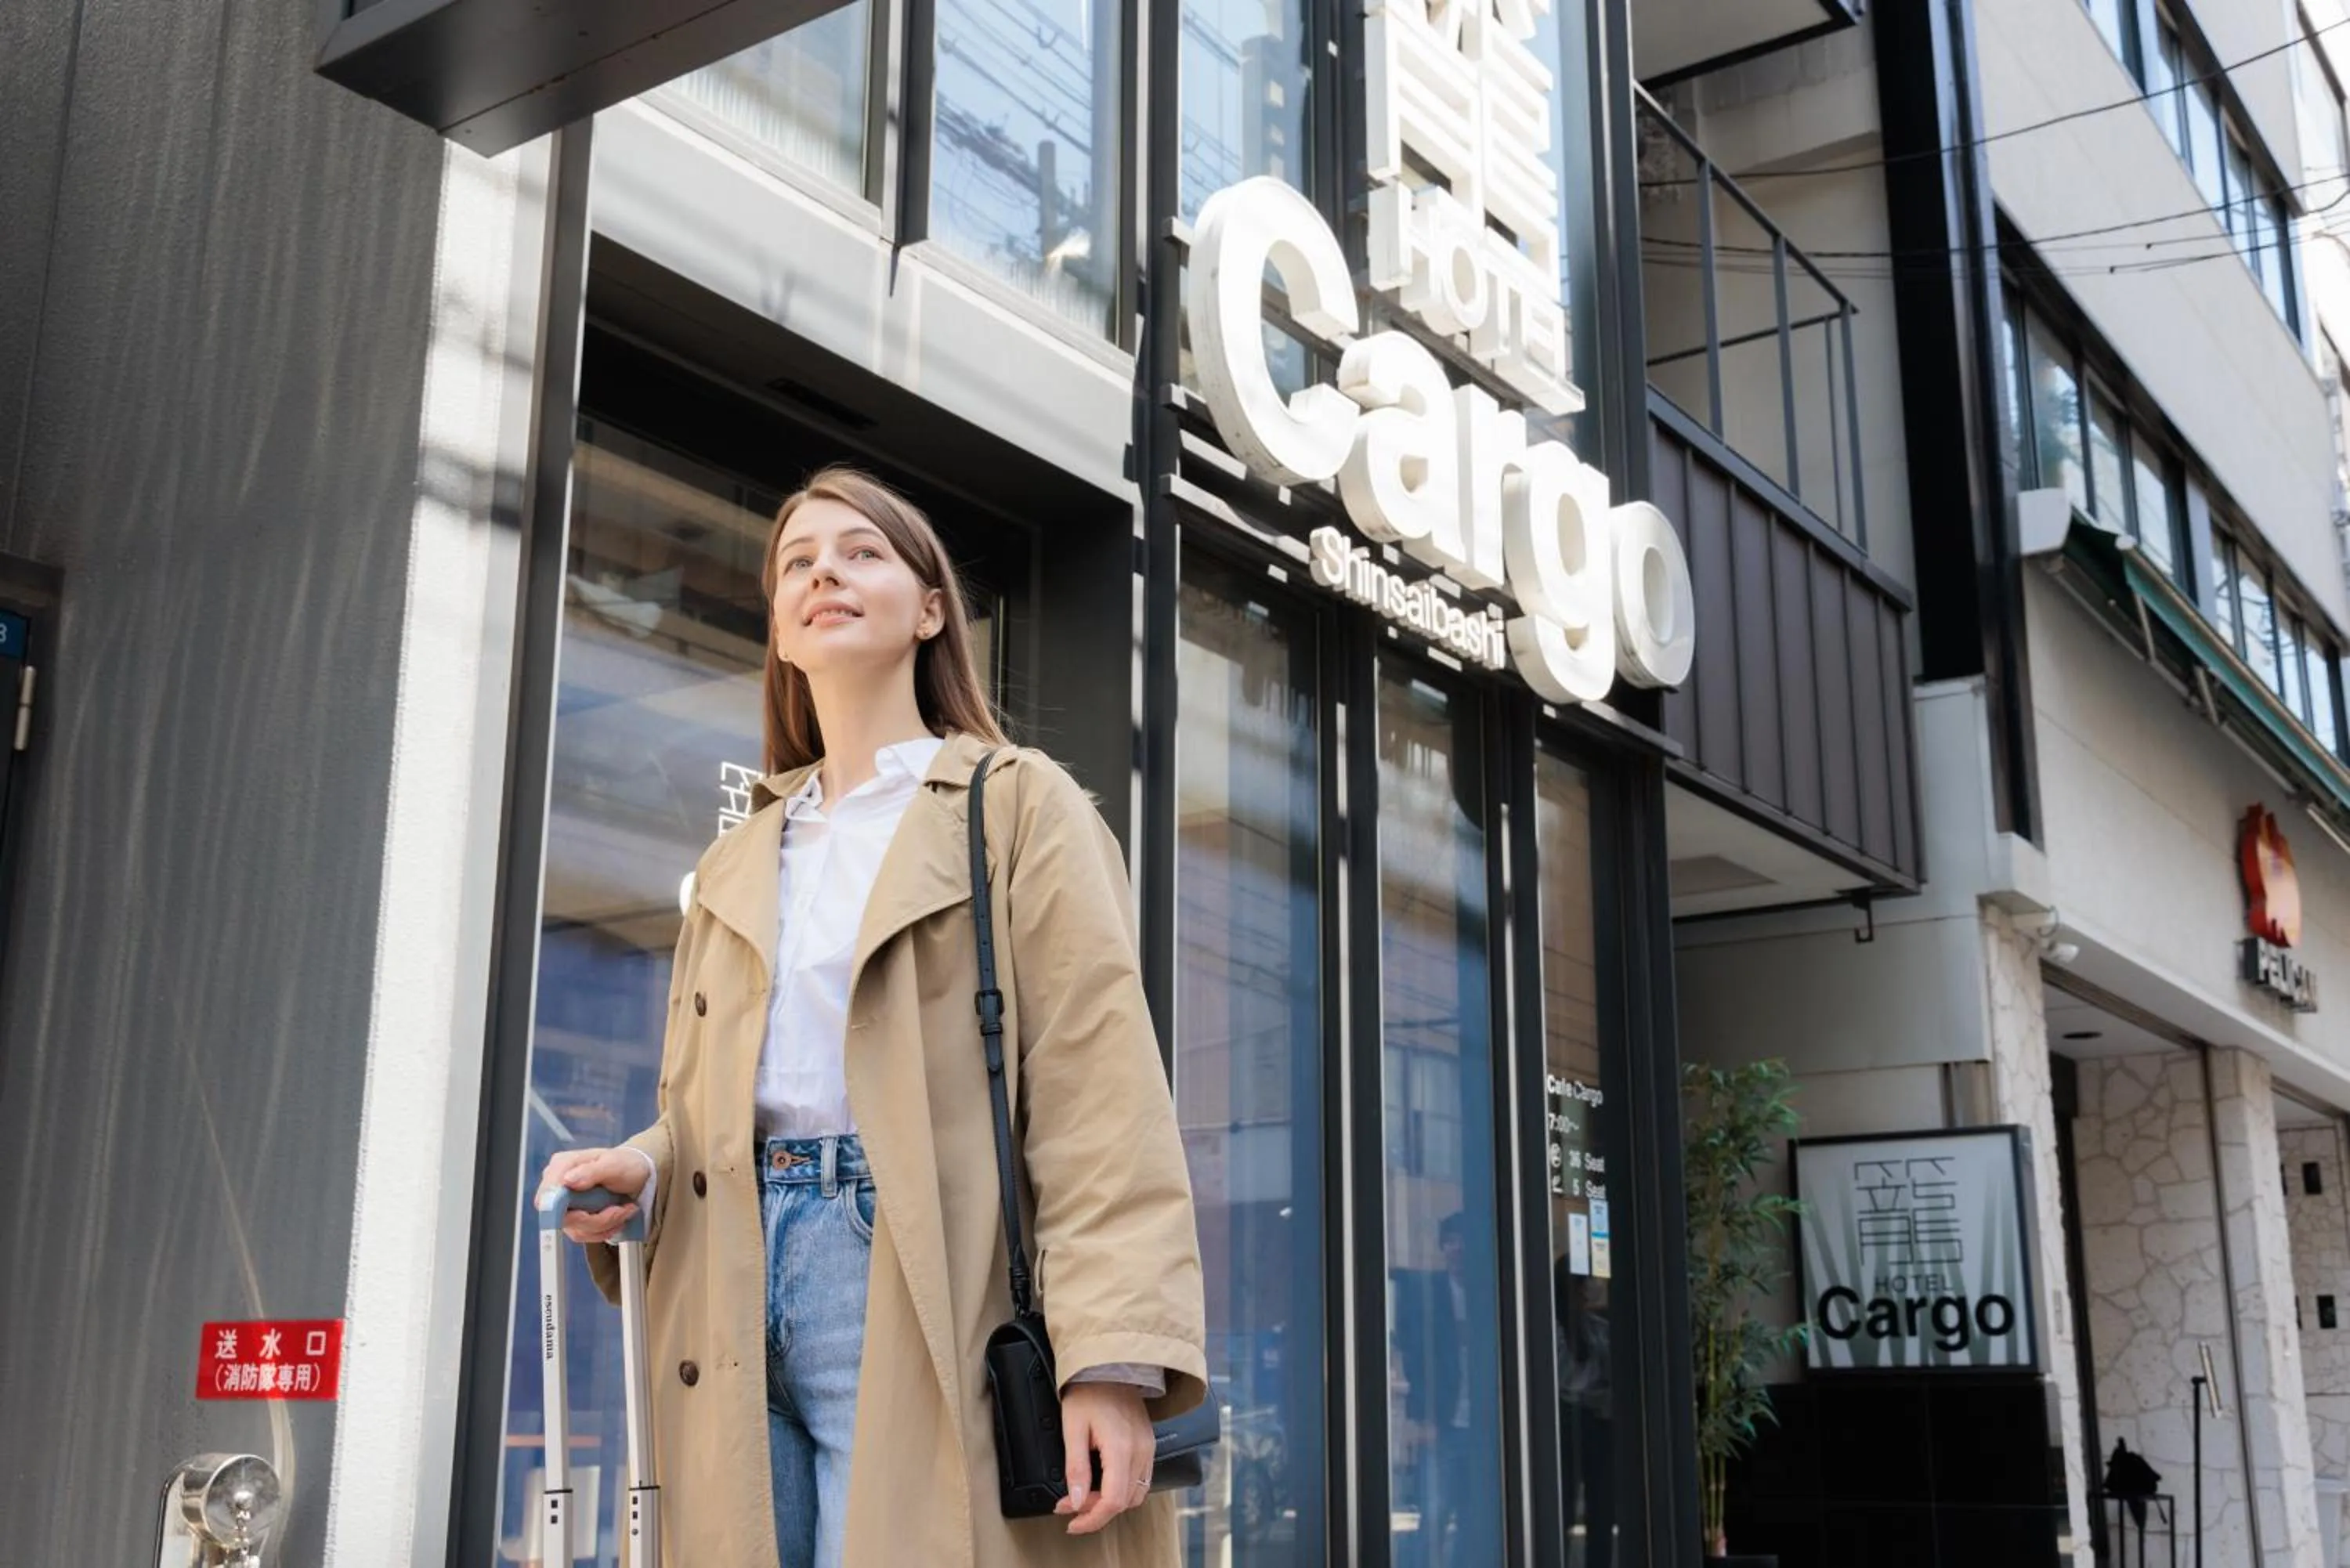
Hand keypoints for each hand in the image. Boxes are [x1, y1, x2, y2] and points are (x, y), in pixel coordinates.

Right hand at [539, 1147, 649, 1244]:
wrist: (637, 1174)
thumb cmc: (625, 1164)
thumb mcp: (613, 1164)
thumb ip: (590, 1171)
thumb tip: (567, 1181)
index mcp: (562, 1166)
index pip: (546, 1196)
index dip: (559, 1211)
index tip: (584, 1214)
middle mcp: (558, 1187)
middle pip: (561, 1218)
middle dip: (595, 1219)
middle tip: (620, 1210)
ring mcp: (565, 1205)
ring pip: (576, 1230)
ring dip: (605, 1225)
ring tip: (624, 1210)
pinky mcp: (574, 1219)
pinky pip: (584, 1234)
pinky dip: (605, 1230)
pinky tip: (618, 1217)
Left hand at [1054, 1382, 1154, 1535]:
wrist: (1109, 1366)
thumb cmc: (1088, 1392)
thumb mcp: (1072, 1429)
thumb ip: (1076, 1469)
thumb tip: (1076, 1502)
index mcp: (1122, 1448)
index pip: (1113, 1501)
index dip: (1091, 1519)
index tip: (1071, 1522)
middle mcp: (1141, 1451)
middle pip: (1124, 1502)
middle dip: (1095, 1511)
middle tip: (1070, 1505)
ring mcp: (1148, 1448)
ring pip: (1135, 1495)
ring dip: (1110, 1502)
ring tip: (1085, 1495)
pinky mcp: (1149, 1445)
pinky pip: (1142, 1480)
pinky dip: (1123, 1490)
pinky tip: (1103, 1484)